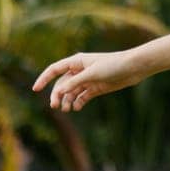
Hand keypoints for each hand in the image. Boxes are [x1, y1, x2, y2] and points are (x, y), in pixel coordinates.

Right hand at [31, 50, 145, 111]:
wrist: (134, 68)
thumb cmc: (113, 65)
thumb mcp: (92, 74)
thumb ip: (75, 83)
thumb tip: (59, 91)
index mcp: (77, 62)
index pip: (55, 70)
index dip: (44, 79)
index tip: (35, 90)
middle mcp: (80, 70)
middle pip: (62, 84)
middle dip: (57, 95)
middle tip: (55, 106)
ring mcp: (88, 80)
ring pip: (72, 92)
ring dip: (67, 100)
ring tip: (67, 109)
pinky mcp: (96, 88)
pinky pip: (82, 97)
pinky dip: (78, 103)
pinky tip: (76, 108)